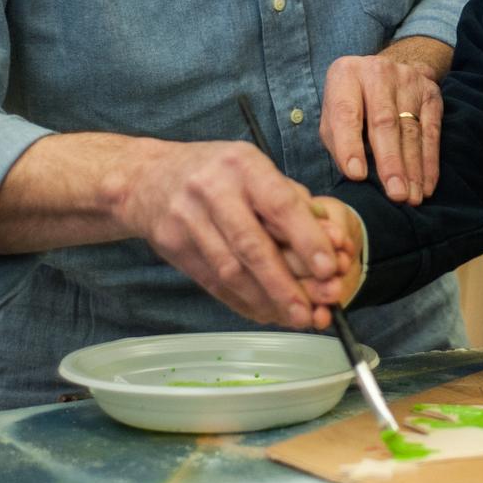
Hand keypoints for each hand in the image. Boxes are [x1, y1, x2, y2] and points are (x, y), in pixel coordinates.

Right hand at [112, 140, 355, 328]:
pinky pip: (213, 283)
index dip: (306, 239)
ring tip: (295, 317)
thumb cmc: (217, 172)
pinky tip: (266, 312)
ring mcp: (188, 219)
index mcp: (243, 164)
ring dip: (266, 299)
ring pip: (230, 270)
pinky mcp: (174, 247)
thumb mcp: (256, 168)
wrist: (148, 178)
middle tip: (312, 310)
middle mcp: (213, 190)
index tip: (328, 268)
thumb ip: (295, 202)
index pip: (279, 205)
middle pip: (252, 245)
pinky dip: (243, 302)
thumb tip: (334, 240)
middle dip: (285, 283)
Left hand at [320, 44, 445, 204]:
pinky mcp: (431, 93)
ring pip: (411, 130)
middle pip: (385, 122)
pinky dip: (430, 161)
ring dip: (412, 168)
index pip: (346, 113)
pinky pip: (432, 131)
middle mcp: (377, 72)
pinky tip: (426, 185)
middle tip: (395, 194)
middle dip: (390, 161)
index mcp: (345, 75)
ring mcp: (408, 80)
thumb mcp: (334, 116)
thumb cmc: (353, 104)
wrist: (386, 73)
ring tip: (411, 197)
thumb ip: (339, 143)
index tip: (357, 175)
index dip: (350, 145)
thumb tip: (356, 176)